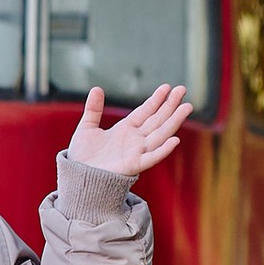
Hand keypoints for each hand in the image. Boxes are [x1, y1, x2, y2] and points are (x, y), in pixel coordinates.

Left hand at [68, 83, 191, 179]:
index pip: (145, 111)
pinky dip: (163, 150)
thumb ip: (93, 109)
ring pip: (160, 135)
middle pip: (157, 120)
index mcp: (125, 129)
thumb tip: (97, 88)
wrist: (76, 177)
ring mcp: (136, 152)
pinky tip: (175, 140)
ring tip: (186, 107)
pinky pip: (151, 158)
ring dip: (173, 122)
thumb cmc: (82, 156)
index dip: (157, 99)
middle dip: (170, 105)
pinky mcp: (133, 166)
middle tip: (183, 89)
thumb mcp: (86, 128)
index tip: (168, 87)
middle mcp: (134, 140)